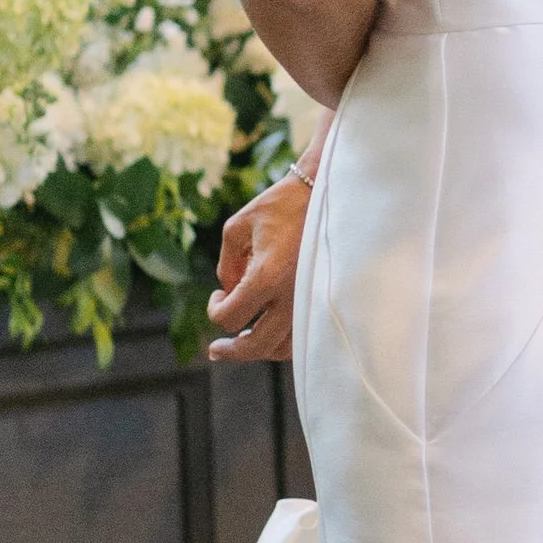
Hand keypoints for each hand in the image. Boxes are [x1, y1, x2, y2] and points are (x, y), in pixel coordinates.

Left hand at [206, 168, 310, 363]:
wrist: (327, 192)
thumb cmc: (281, 205)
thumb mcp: (238, 227)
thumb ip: (227, 264)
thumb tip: (230, 290)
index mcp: (267, 276)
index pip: (230, 318)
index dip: (215, 310)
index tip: (218, 294)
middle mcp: (292, 296)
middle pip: (256, 346)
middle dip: (231, 350)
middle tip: (216, 350)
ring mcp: (311, 301)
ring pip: (282, 348)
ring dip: (259, 349)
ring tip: (245, 342)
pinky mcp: (324, 300)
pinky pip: (302, 337)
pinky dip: (283, 341)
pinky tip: (271, 331)